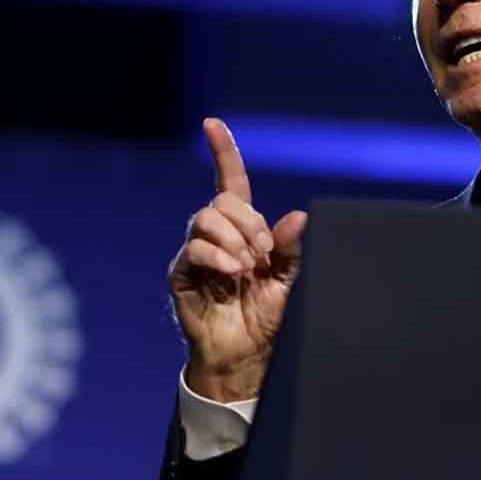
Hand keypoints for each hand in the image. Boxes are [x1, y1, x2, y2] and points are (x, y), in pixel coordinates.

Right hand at [168, 118, 307, 402]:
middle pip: (221, 202)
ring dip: (234, 239)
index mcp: (241, 231)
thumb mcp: (288, 281)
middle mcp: (215, 236)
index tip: (211, 124)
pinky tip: (233, 273)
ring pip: (205, 220)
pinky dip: (217, 256)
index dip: (222, 152)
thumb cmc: (265, 317)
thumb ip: (291, 249)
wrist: (245, 355)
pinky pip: (194, 249)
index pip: (229, 182)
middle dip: (247, 222)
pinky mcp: (182, 275)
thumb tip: (298, 216)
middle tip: (264, 253)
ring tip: (248, 268)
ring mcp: (196, 254)